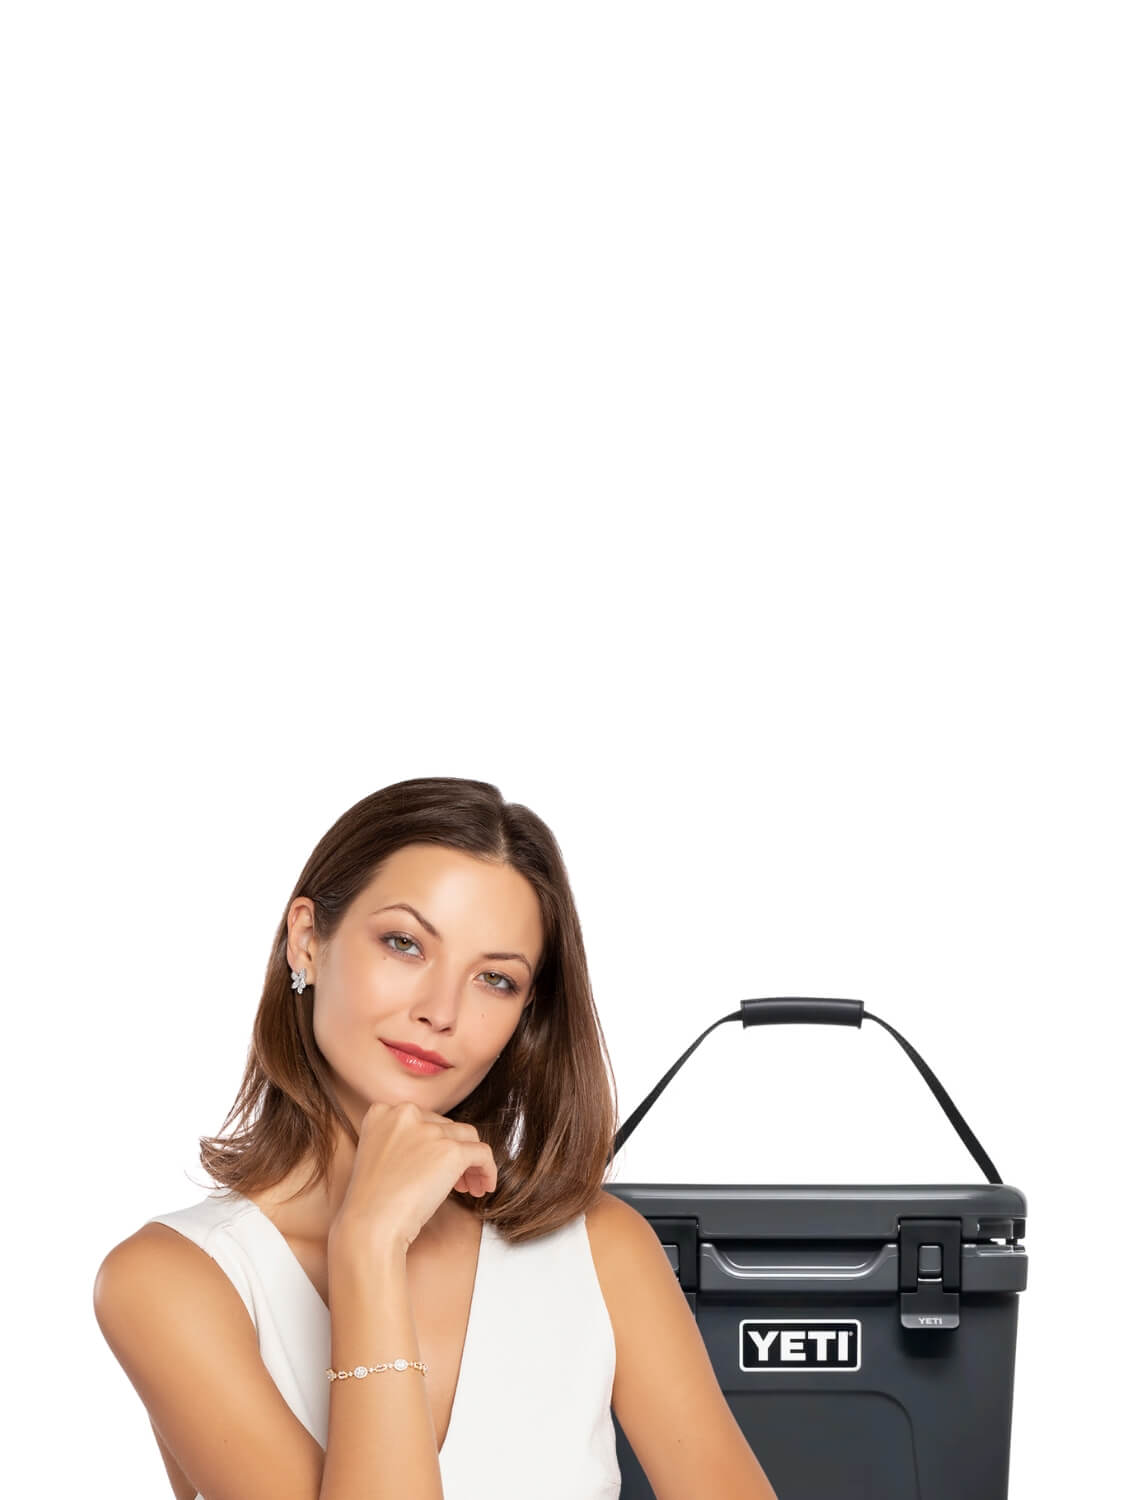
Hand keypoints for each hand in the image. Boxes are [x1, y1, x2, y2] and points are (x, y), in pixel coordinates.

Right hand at [328, 1099, 497, 1254]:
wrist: (370, 1226)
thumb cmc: (371, 1204)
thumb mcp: (379, 1158)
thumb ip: (402, 1142)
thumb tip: (437, 1148)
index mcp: (383, 1112)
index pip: (422, 1120)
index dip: (434, 1143)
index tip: (435, 1165)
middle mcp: (406, 1113)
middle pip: (446, 1127)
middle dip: (454, 1153)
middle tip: (458, 1182)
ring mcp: (429, 1130)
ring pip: (467, 1136)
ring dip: (471, 1161)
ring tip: (471, 1186)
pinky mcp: (451, 1150)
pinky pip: (482, 1153)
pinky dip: (488, 1169)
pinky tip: (484, 1187)